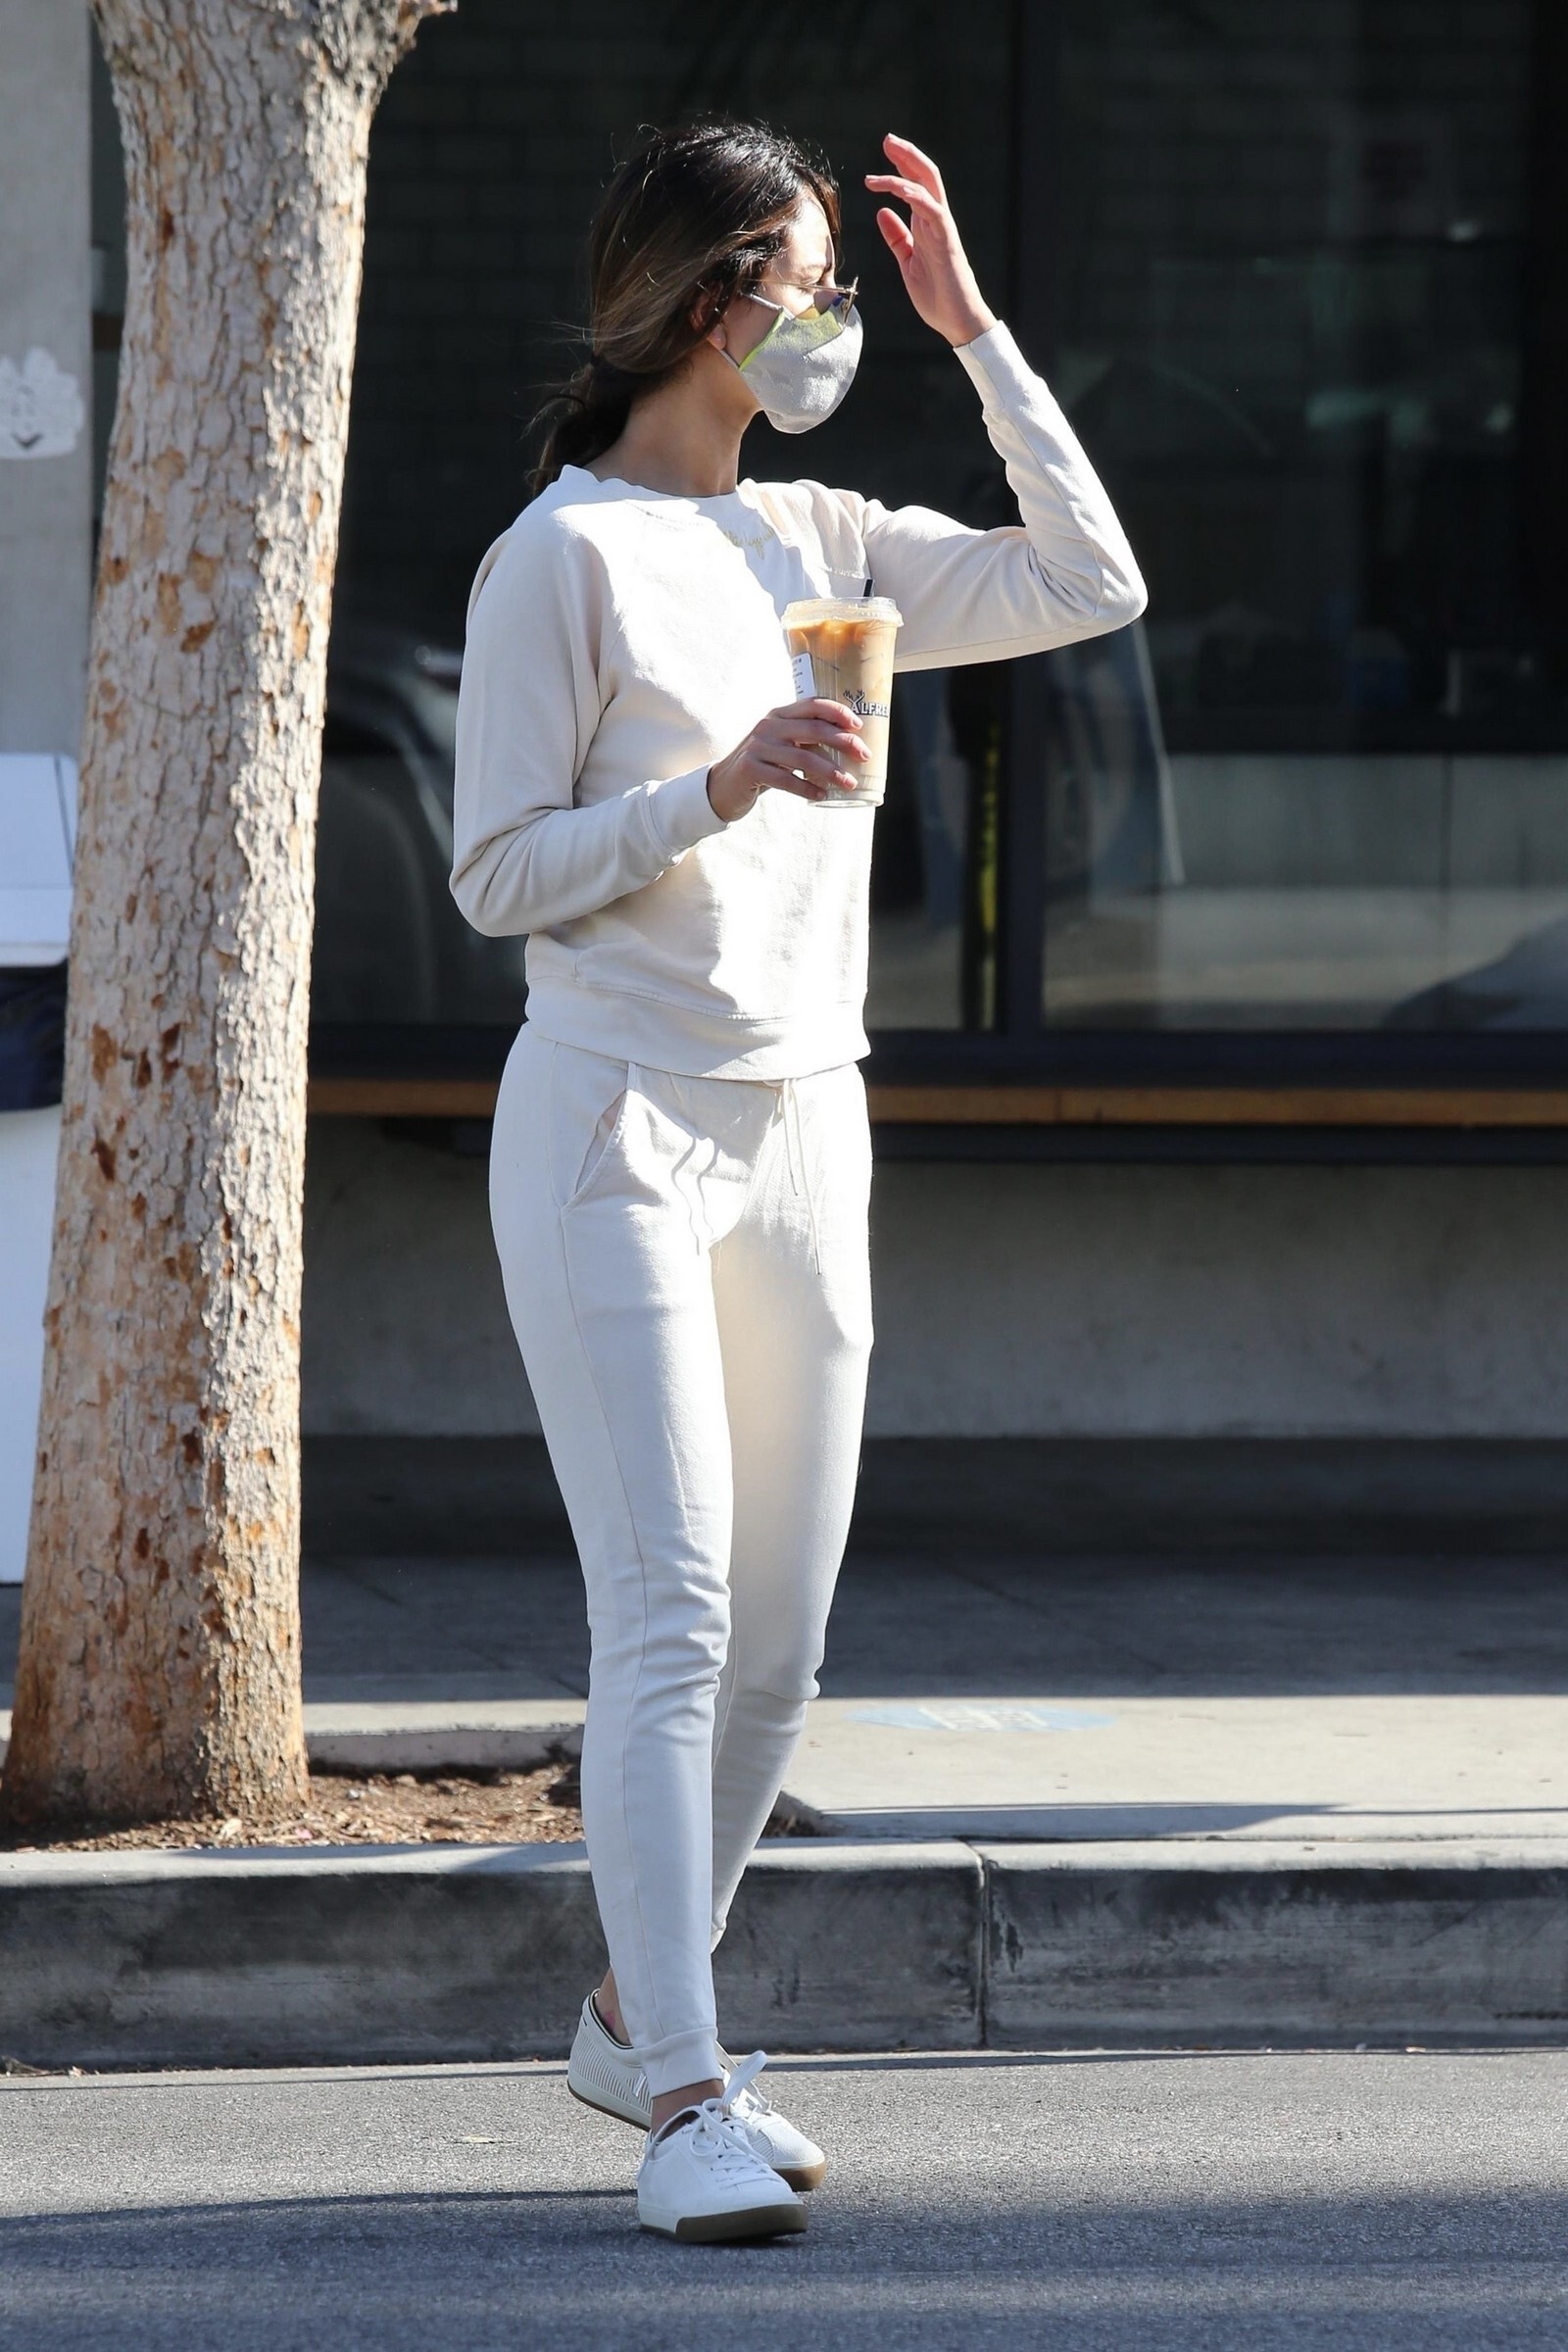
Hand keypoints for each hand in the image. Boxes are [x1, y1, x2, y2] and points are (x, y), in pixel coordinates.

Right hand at [706, 696, 870, 821]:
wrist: (723, 785)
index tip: (858, 726)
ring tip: (849, 783)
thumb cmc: (762, 764)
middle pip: (814, 729)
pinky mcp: (751, 769)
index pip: (812, 704)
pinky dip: (807, 788)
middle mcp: (768, 726)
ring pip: (803, 756)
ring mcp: (758, 746)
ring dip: (831, 772)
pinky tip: (821, 795)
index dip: (838, 712)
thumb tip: (847, 745)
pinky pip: (786, 779)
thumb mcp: (780, 744)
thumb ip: (803, 738)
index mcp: (779, 715)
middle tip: (864, 756)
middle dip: (844, 742)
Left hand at [865, 133, 996, 347]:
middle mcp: (937, 221)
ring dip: (907, 166)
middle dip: (906, 155)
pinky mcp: (946, 241)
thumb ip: (897, 237)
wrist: (957, 321)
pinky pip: (931, 209)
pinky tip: (895, 187)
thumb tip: (882, 214)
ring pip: (929, 185)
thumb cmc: (938, 296)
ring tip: (886, 155)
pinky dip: (913, 194)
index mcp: (927, 225)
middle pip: (925, 176)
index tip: (884, 154)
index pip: (916, 186)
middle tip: (887, 140)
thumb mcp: (908, 262)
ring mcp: (943, 228)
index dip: (901, 168)